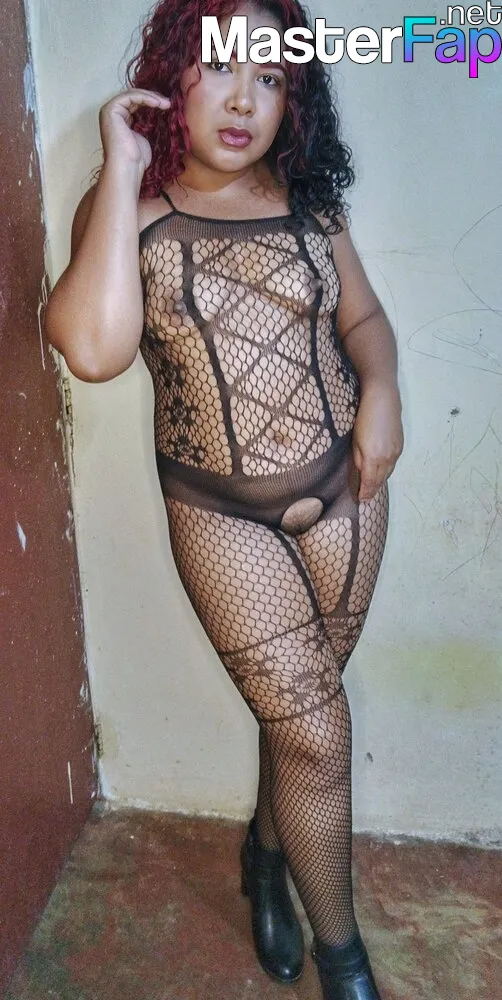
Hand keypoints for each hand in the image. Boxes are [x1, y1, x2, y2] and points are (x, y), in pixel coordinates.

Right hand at [99, 88, 170, 171]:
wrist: (128, 166)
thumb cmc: (137, 159)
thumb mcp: (145, 136)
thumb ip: (146, 123)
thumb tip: (161, 113)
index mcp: (119, 119)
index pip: (136, 103)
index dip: (152, 102)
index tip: (167, 106)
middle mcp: (113, 113)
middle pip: (134, 97)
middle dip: (153, 97)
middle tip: (168, 102)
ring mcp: (110, 110)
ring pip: (133, 94)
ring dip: (151, 97)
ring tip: (166, 103)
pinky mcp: (111, 109)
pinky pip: (130, 96)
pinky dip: (145, 97)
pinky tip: (157, 103)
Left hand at [352, 381, 403, 500]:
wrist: (383, 399)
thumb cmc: (363, 418)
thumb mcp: (356, 441)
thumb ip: (358, 459)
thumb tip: (361, 473)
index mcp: (374, 458)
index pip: (370, 482)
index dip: (366, 492)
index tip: (361, 500)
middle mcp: (388, 458)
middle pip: (381, 480)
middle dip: (373, 489)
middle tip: (366, 497)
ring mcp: (396, 452)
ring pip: (388, 473)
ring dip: (380, 481)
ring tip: (373, 487)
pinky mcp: (401, 446)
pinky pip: (393, 464)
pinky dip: (386, 471)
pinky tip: (381, 472)